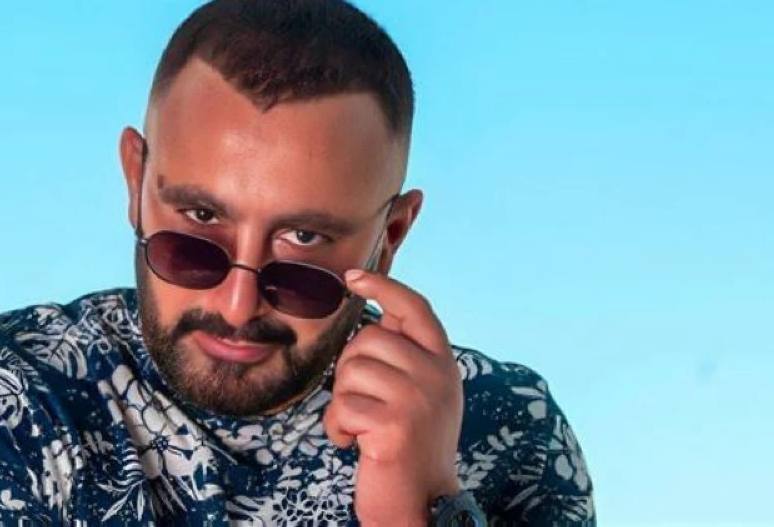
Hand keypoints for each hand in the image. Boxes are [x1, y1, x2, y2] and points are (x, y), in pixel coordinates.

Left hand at [323, 269, 462, 526]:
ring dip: (342, 403)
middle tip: (362, 404)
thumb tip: (370, 320)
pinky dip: (337, 429)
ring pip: (350, 372)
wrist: (422, 503)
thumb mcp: (421, 393)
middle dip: (350, 370)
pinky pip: (342, 407)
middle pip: (369, 339)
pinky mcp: (395, 424)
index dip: (383, 287)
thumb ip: (406, 357)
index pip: (416, 308)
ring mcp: (418, 398)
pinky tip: (354, 445)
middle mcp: (437, 374)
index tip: (352, 277)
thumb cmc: (410, 446)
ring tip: (360, 428)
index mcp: (443, 362)